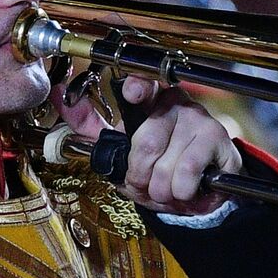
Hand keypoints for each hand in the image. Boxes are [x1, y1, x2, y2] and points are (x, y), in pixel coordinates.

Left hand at [51, 76, 241, 215]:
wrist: (200, 188)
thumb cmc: (160, 163)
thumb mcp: (121, 146)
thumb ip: (89, 124)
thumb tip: (59, 95)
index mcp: (150, 100)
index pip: (143, 84)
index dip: (137, 87)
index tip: (130, 94)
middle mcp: (176, 104)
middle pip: (146, 143)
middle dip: (140, 177)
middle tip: (146, 183)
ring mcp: (199, 120)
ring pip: (166, 167)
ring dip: (162, 191)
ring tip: (168, 188)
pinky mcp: (217, 140)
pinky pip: (186, 175)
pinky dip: (181, 194)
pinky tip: (187, 189)